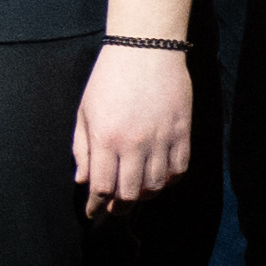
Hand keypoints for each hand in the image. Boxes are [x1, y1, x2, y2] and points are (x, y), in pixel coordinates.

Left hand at [74, 39, 197, 209]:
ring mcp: (162, 140)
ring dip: (145, 196)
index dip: (97, 205)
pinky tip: (158, 178)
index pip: (102, 186)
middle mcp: (135, 144)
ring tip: (135, 194)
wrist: (146, 51)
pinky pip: (179, 170)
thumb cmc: (109, 79)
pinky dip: (169, 180)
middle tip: (115, 209)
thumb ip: (82, 149)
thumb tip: (82, 180)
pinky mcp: (183, 134)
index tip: (93, 213)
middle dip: (121, 206)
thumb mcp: (84, 112)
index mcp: (106, 139)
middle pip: (131, 193)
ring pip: (157, 186)